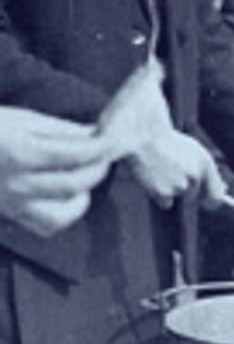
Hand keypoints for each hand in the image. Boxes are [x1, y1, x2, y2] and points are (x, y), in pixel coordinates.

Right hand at [0, 108, 113, 235]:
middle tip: (105, 155)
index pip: (75, 154)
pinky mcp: (10, 214)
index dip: (100, 147)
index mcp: (20, 154)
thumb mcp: (20, 119)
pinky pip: (46, 225)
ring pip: (62, 213)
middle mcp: (17, 184)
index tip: (113, 138)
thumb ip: (60, 129)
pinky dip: (65, 213)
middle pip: (73, 183)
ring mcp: (12, 203)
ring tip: (86, 175)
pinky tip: (70, 196)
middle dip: (98, 168)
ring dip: (83, 194)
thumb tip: (93, 133)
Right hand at [128, 130, 225, 209]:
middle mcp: (196, 177)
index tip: (207, 203)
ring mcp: (180, 187)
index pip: (217, 195)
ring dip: (170, 189)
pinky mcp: (164, 194)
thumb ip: (207, 171)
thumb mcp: (193, 152)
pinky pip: (165, 203)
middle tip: (172, 172)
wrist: (143, 137)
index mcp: (205, 164)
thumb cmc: (167, 143)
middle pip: (195, 197)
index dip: (212, 201)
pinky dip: (159, 195)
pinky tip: (153, 178)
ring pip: (178, 198)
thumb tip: (224, 189)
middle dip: (185, 189)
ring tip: (161, 169)